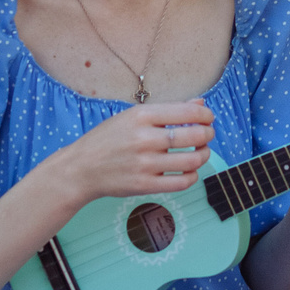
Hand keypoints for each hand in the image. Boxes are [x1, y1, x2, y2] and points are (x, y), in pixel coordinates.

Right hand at [58, 100, 215, 204]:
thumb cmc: (108, 139)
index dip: (205, 115)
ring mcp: (145, 164)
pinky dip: (192, 176)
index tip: (208, 118)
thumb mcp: (132, 116)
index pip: (187, 113)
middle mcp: (144, 139)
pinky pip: (181, 182)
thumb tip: (200, 103)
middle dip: (207, 135)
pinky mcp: (144, 185)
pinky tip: (189, 171)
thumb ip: (167, 110)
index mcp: (141, 116)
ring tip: (201, 153)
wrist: (81, 169)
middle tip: (207, 135)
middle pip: (194, 136)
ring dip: (203, 156)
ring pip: (191, 160)